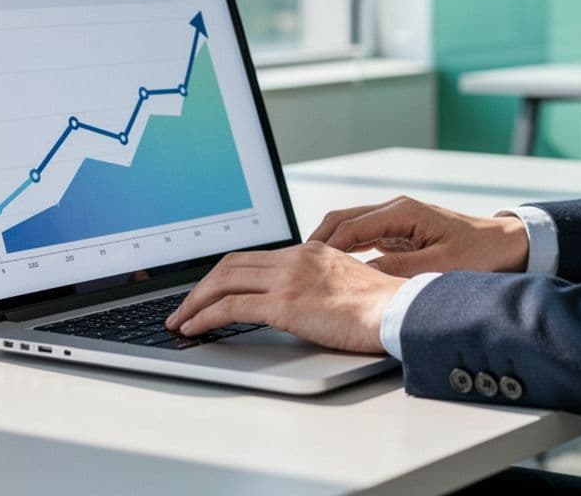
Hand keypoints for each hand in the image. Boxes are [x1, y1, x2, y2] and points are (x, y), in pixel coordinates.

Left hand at [165, 242, 405, 352]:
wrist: (400, 310)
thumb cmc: (383, 307)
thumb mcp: (346, 284)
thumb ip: (319, 286)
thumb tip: (301, 304)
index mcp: (308, 252)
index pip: (252, 257)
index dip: (223, 274)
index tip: (208, 291)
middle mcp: (294, 258)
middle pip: (230, 264)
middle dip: (200, 286)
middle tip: (183, 307)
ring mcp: (288, 278)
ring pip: (223, 281)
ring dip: (194, 302)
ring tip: (180, 321)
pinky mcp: (285, 303)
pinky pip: (231, 307)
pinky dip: (205, 316)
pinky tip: (194, 329)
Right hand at [308, 196, 529, 276]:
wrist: (509, 245)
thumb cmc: (482, 254)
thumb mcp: (440, 267)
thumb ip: (399, 271)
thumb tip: (362, 278)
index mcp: (402, 212)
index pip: (349, 226)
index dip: (323, 247)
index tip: (304, 265)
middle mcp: (396, 210)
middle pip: (342, 220)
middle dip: (316, 242)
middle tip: (295, 266)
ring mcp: (397, 220)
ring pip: (350, 228)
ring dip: (329, 246)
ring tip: (309, 270)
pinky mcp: (401, 232)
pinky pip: (364, 238)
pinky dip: (346, 251)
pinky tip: (337, 270)